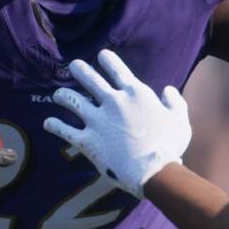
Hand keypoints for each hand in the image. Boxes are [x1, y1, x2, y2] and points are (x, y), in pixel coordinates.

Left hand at [42, 49, 189, 197]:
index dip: (106, 59)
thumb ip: (175, 102)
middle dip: (79, 69)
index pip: (115, 68)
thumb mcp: (180, 120)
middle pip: (89, 78)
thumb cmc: (170, 146)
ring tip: (58, 94)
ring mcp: (97, 120)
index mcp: (135, 93)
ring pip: (71, 100)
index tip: (101, 56)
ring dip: (62, 95)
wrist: (154, 172)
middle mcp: (113, 101)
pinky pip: (64, 130)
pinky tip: (48, 123)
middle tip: (73, 66)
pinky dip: (54, 125)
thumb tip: (168, 90)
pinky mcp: (87, 140)